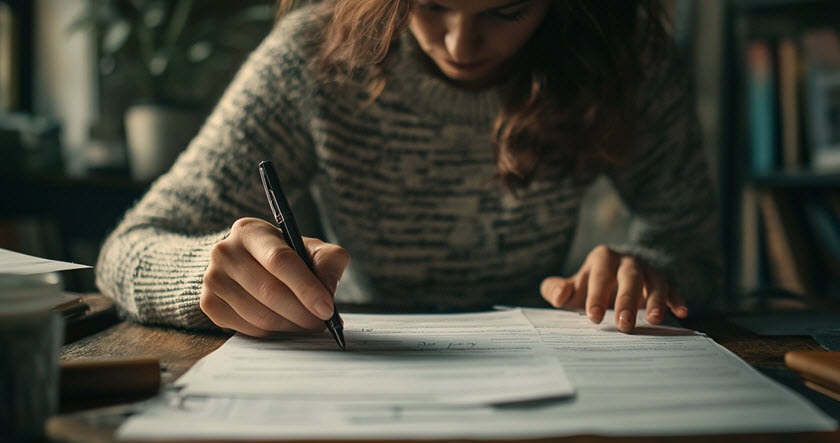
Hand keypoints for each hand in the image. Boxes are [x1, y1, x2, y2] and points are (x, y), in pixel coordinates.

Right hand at [200, 217, 349, 336]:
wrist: (244, 265)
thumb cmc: (284, 256)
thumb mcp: (309, 249)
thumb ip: (328, 262)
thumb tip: (328, 292)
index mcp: (250, 231)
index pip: (280, 260)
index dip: (306, 287)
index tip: (327, 309)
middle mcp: (224, 251)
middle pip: (269, 291)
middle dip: (302, 313)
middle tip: (322, 323)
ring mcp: (213, 279)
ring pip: (260, 315)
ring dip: (291, 326)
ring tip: (308, 324)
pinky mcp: (209, 304)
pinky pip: (249, 329)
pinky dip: (273, 332)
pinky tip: (285, 324)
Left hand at [540, 245, 686, 331]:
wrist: (623, 268)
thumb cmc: (592, 283)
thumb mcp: (573, 285)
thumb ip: (556, 289)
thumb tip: (560, 295)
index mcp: (602, 258)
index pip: (599, 276)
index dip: (596, 296)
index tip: (594, 318)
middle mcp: (628, 260)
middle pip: (629, 277)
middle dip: (627, 300)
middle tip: (624, 326)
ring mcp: (649, 268)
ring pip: (655, 280)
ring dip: (656, 300)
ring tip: (655, 320)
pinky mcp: (667, 279)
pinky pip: (675, 287)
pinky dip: (678, 298)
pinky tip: (681, 312)